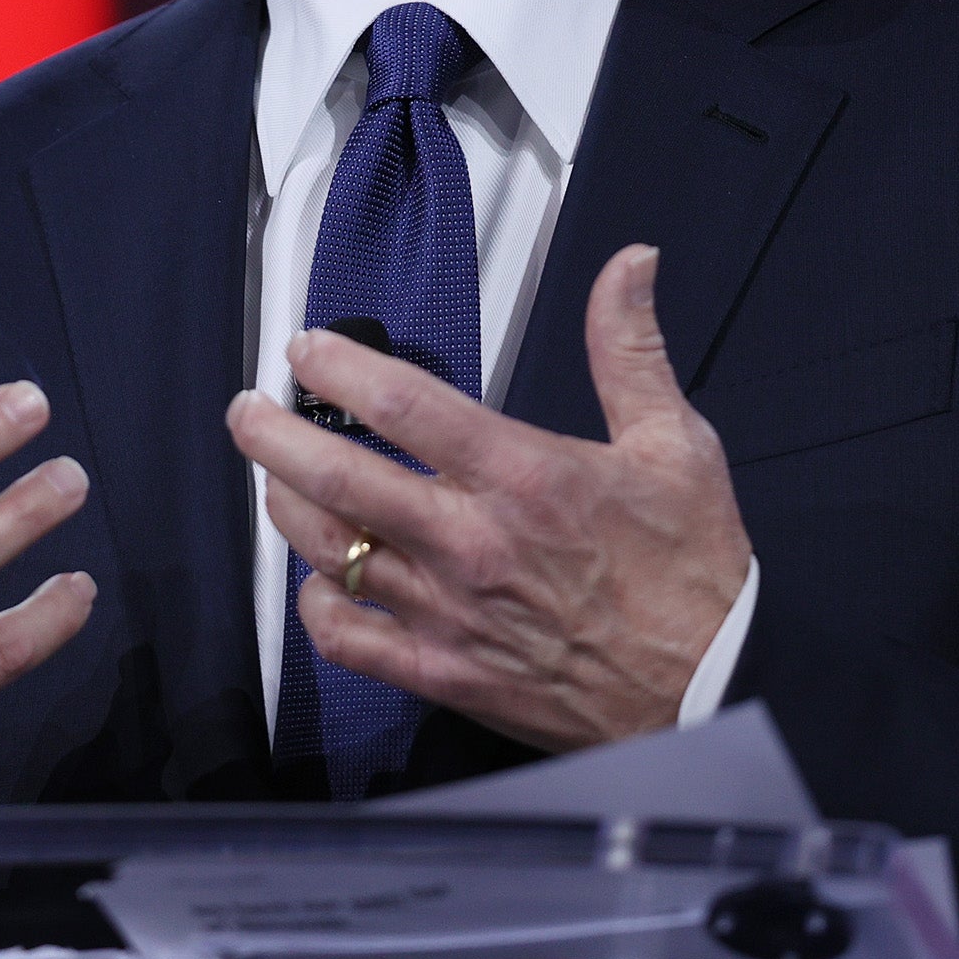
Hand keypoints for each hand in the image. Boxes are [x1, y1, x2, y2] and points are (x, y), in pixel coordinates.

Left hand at [225, 244, 748, 753]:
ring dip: (287, 508)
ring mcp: (449, 612)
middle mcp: (472, 542)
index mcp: (524, 477)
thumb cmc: (693, 576)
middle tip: (249, 411)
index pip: (404, 405)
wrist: (709, 693)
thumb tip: (629, 265)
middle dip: (274, 435)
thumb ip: (630, 349)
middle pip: (337, 477)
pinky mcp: (445, 672)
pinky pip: (349, 640)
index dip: (340, 366)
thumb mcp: (676, 444)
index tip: (308, 349)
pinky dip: (317, 607)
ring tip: (274, 477)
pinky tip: (318, 582)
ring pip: (330, 552)